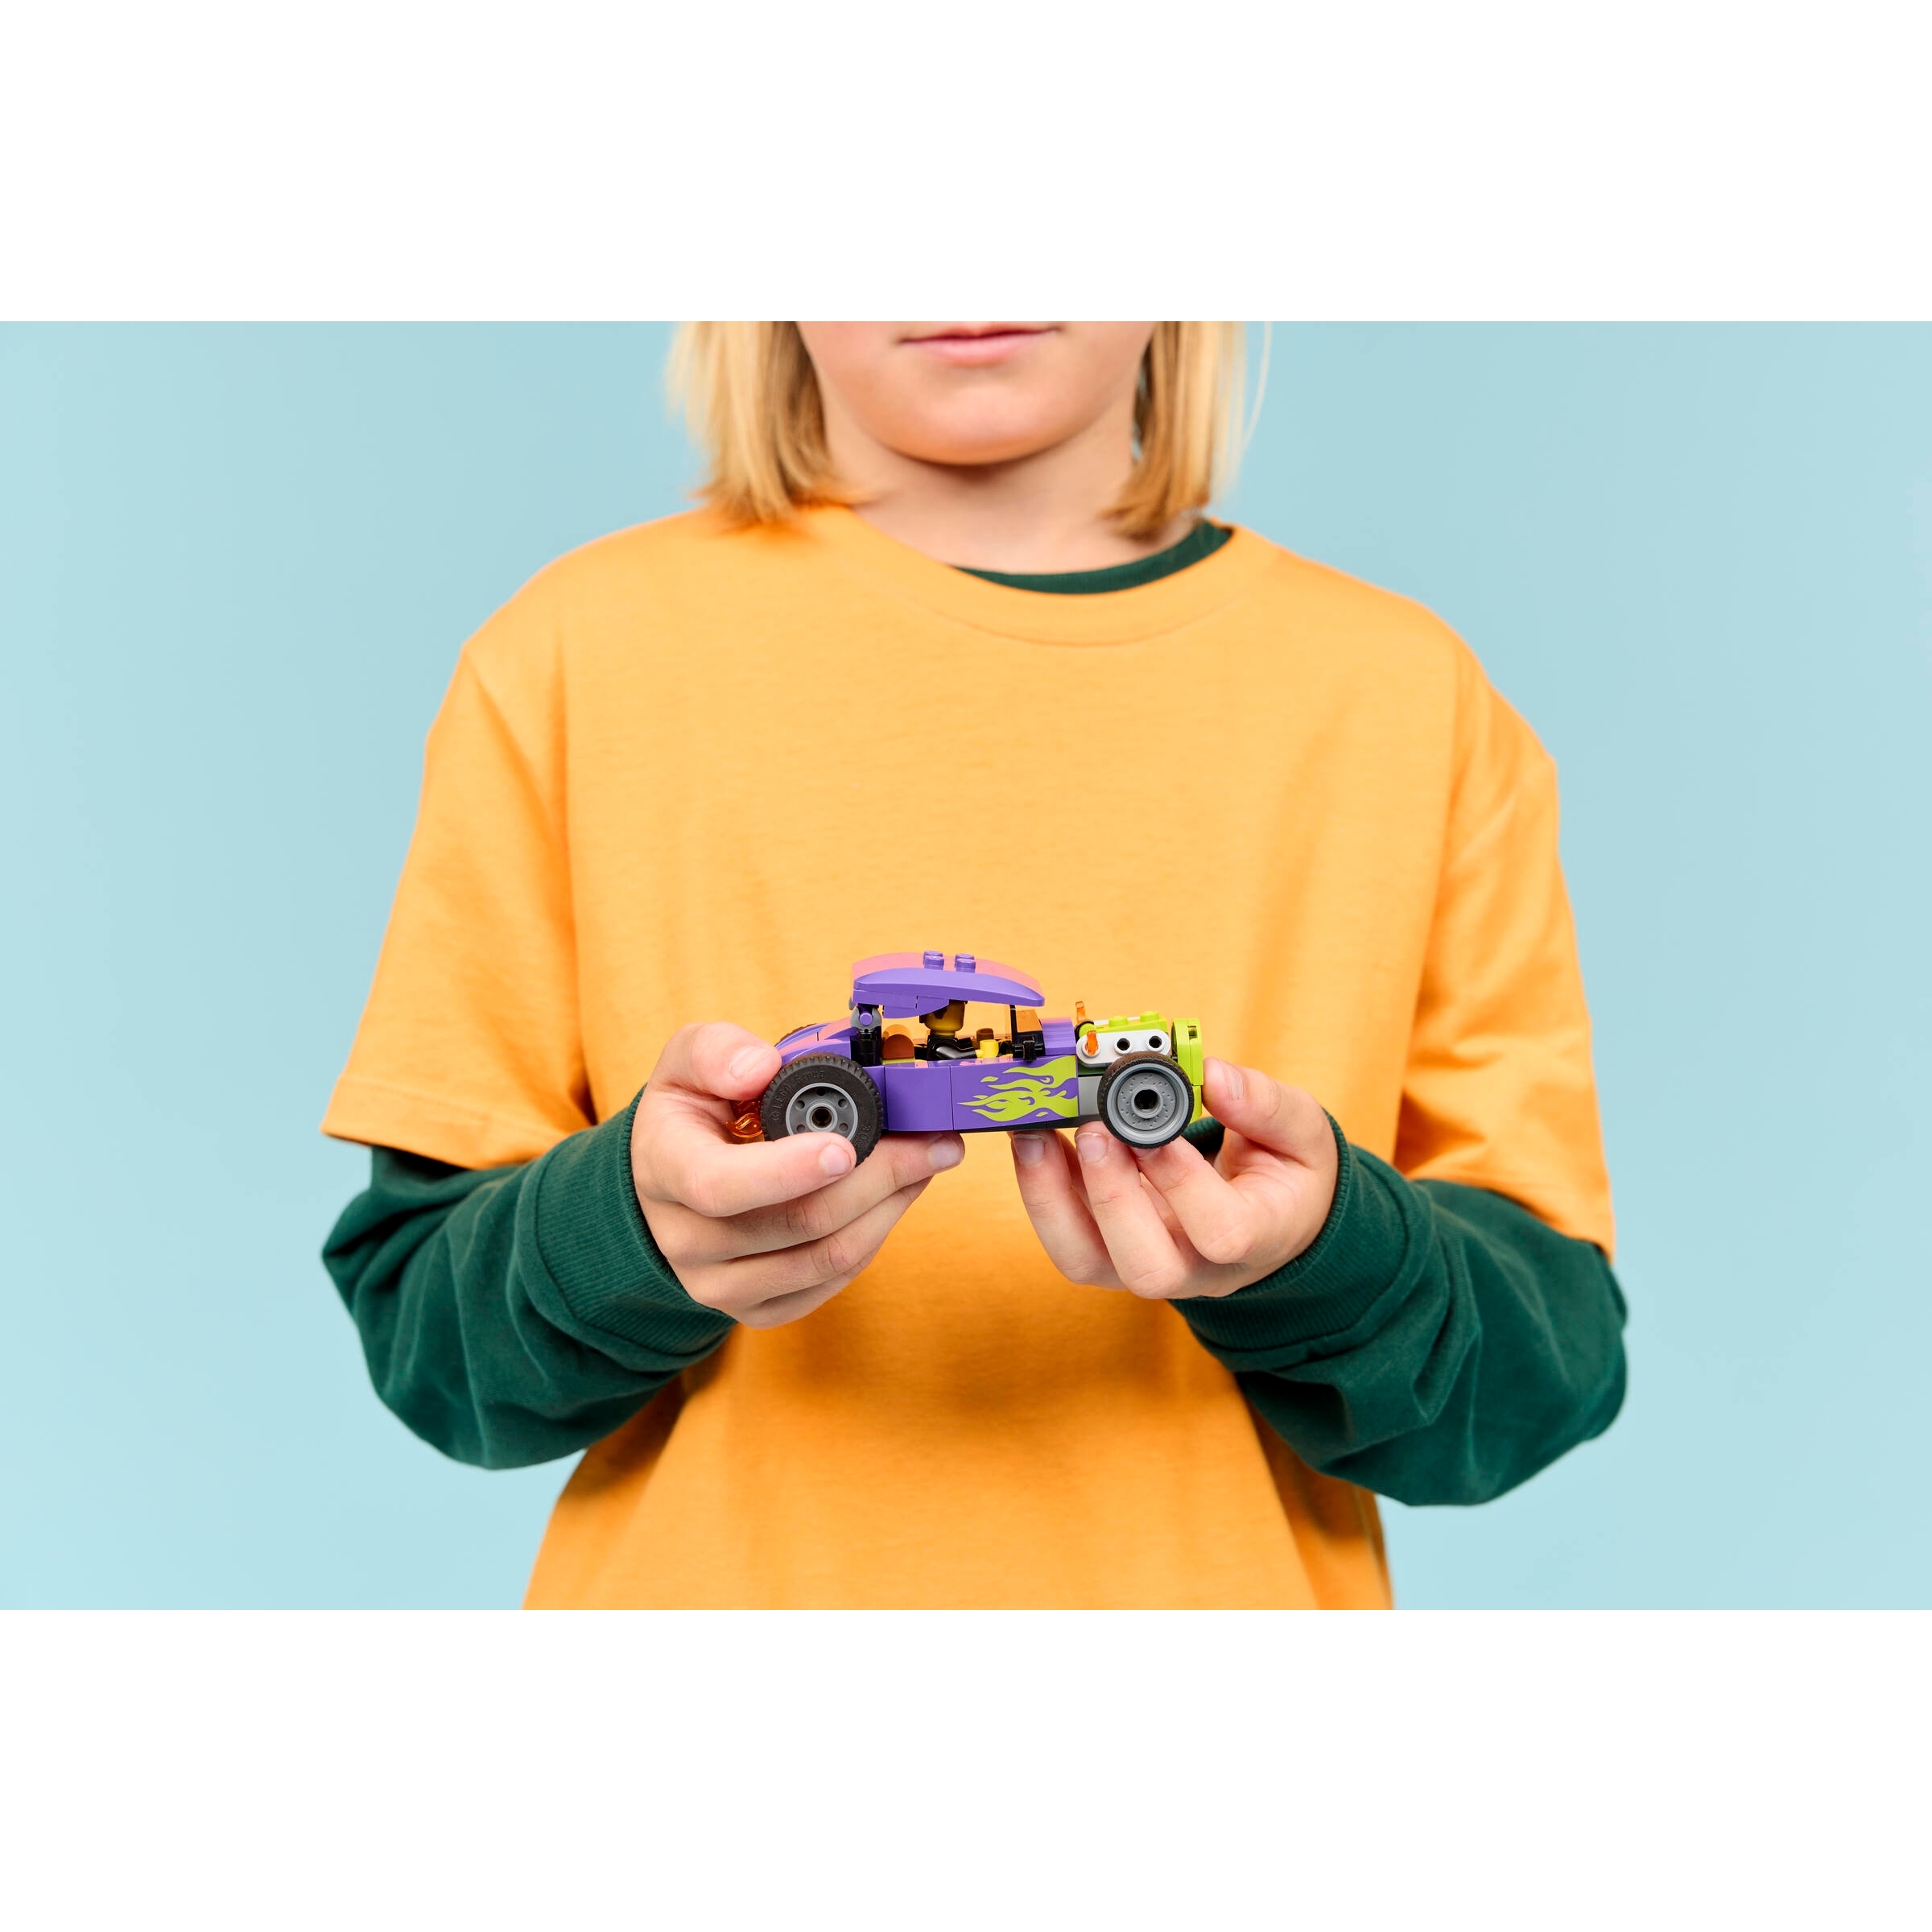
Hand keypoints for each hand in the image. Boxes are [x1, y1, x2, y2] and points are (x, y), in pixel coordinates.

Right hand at [630, 1023, 963, 1328]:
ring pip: (827, 1256)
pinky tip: (897, 1193)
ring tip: (926, 1159)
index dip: (787, 1171)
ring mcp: (720, 1283)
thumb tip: (762, 1067)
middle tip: (929, 1139)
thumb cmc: (691, 1113)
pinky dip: (877, 1233)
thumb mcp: (686, 1062)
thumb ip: (717, 1052)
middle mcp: (685, 1239)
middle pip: (797, 1222)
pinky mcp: (757, 1308)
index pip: (719, 1186)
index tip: (845, 1147)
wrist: (671, 1179)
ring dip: (890, 1205)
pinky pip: (832, 1280)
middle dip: (878, 1176)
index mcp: (664, 1168)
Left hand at [1009, 1056, 1337, 1299]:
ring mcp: (1149, 1265)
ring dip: (1051, 1198)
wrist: (1272, 1217)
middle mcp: (1199, 1267)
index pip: (1223, 1233)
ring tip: (1036, 1133)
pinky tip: (1037, 1140)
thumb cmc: (1285, 1173)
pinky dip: (1041, 1190)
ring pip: (1087, 1262)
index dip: (1182, 1183)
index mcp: (1258, 1237)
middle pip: (1147, 1268)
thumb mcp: (1301, 1132)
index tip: (1156, 1129)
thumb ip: (1265, 1104)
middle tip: (1092, 1130)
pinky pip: (1065, 1238)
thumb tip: (1213, 1074)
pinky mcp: (1111, 1252)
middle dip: (1109, 1197)